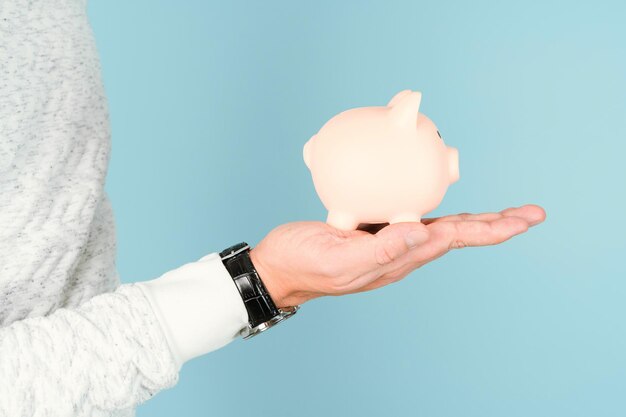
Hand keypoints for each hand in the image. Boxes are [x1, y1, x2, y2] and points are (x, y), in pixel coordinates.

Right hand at [249, 205, 545, 307]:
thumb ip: (381, 248)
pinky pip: (413, 215)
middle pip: (458, 234)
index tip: (522, 220)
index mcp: (398, 258)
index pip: (454, 239)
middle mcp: (401, 251)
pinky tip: (440, 197)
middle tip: (532, 214)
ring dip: (476, 220)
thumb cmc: (305, 264)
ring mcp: (389, 240)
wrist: (279, 268)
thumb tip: (422, 232)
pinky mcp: (374, 229)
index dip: (490, 229)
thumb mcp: (341, 258)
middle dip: (496, 224)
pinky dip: (438, 207)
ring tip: (506, 214)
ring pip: (442, 227)